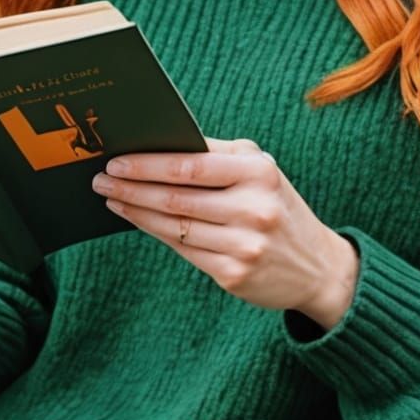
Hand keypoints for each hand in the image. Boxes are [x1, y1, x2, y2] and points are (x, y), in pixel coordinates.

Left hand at [90, 137, 359, 325]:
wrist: (318, 266)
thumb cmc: (277, 205)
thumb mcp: (261, 170)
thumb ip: (217, 155)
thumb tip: (158, 145)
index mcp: (259, 172)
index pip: (190, 166)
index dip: (147, 164)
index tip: (116, 162)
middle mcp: (254, 208)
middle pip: (175, 197)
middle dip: (131, 188)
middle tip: (101, 181)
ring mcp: (244, 245)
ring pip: (173, 226)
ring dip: (136, 211)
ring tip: (112, 200)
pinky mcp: (234, 274)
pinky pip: (183, 250)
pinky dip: (155, 233)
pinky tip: (138, 221)